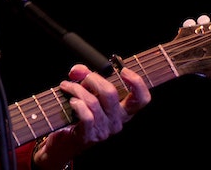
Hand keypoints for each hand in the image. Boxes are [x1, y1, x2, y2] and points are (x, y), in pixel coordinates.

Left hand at [32, 64, 150, 169]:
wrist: (67, 140)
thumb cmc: (81, 113)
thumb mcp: (87, 91)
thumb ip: (84, 76)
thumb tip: (78, 70)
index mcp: (124, 111)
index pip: (142, 99)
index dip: (137, 83)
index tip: (123, 70)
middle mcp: (117, 121)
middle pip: (111, 93)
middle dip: (92, 78)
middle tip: (81, 77)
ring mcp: (104, 130)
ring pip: (93, 102)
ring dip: (77, 89)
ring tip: (67, 86)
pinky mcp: (90, 136)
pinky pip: (86, 116)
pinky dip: (77, 104)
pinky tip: (71, 101)